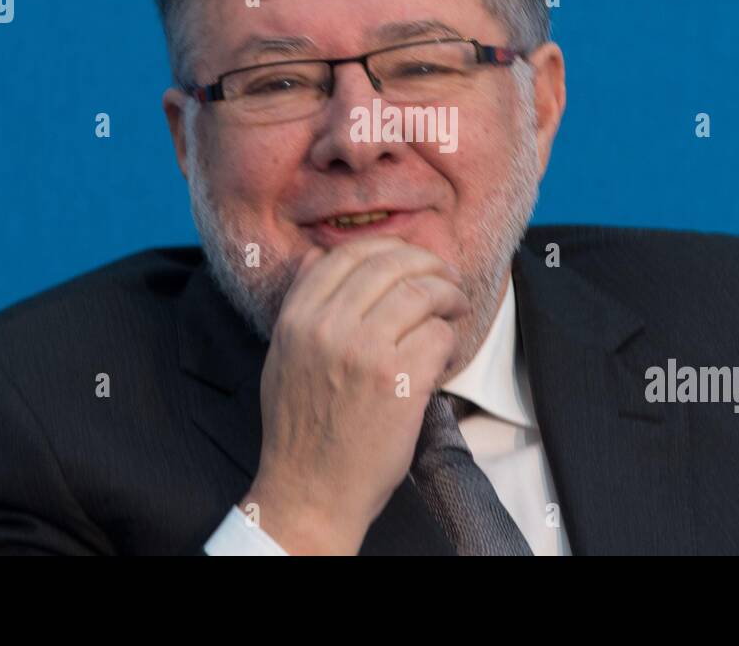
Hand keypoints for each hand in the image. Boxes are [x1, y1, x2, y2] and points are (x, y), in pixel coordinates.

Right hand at [240, 236, 466, 553]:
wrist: (310, 491)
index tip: (411, 259)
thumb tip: (318, 256)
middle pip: (390, 264)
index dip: (389, 247)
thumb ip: (299, 306)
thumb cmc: (300, 430)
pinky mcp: (398, 379)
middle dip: (428, 264)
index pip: (348, 254)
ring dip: (448, 295)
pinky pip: (438, 335)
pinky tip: (446, 352)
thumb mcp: (282, 358)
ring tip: (456, 307)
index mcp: (296, 319)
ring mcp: (363, 351)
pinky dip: (450, 338)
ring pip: (421, 292)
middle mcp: (327, 327)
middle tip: (447, 277)